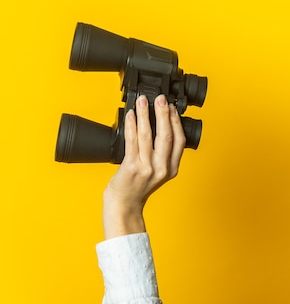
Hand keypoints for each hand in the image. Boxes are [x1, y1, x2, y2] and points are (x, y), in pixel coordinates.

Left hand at [102, 94, 185, 238]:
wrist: (124, 205)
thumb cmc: (137, 188)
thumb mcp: (157, 173)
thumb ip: (161, 155)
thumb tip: (159, 127)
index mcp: (172, 168)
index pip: (180, 140)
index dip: (176, 121)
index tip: (171, 107)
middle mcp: (162, 168)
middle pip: (167, 135)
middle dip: (163, 113)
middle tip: (160, 99)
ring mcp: (147, 168)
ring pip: (149, 135)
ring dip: (146, 115)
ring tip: (142, 102)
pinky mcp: (132, 167)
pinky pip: (132, 141)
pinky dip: (132, 125)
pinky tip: (131, 115)